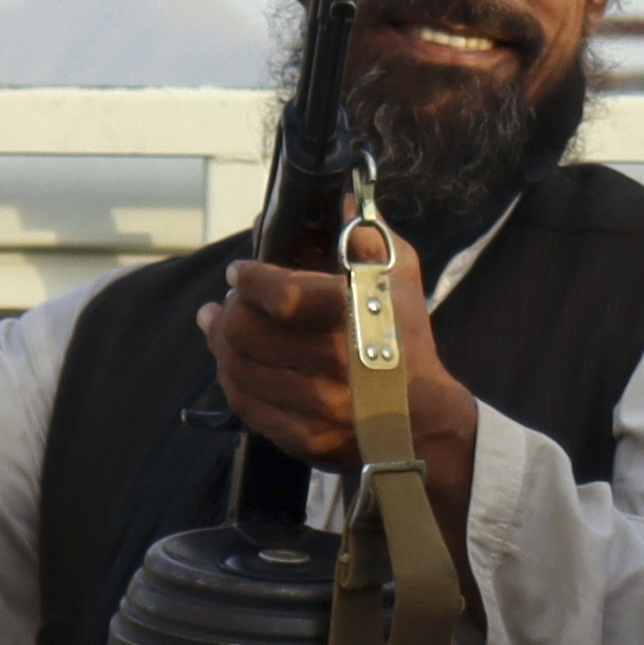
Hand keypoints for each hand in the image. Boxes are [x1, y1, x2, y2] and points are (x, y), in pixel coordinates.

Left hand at [204, 236, 480, 538]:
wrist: (425, 422)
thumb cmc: (407, 343)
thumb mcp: (401, 282)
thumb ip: (370, 241)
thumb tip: (345, 206)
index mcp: (356, 318)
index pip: (281, 295)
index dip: (250, 280)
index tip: (238, 273)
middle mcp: (334, 365)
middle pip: (246, 333)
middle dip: (227, 312)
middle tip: (226, 302)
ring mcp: (316, 407)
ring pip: (238, 369)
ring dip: (220, 345)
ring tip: (219, 328)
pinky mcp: (304, 438)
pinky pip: (247, 406)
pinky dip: (233, 380)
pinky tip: (233, 364)